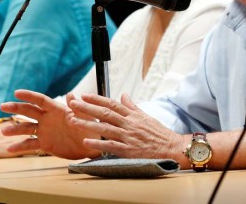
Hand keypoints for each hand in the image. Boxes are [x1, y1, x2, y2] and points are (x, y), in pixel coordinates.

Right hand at [0, 90, 98, 159]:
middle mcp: (48, 118)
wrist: (92, 146)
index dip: (29, 96)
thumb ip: (77, 108)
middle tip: (2, 106)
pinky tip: (9, 150)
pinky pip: (30, 145)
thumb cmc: (91, 129)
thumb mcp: (86, 118)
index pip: (40, 100)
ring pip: (26, 128)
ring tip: (3, 131)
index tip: (16, 92)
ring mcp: (45, 131)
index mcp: (57, 109)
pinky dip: (20, 147)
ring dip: (15, 129)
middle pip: (29, 111)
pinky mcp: (45, 144)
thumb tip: (71, 95)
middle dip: (16, 108)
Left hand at [67, 93, 183, 159]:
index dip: (97, 99)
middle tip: (73, 104)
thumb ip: (132, 106)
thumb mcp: (146, 116)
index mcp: (132, 115)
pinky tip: (86, 141)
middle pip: (104, 113)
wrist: (172, 148)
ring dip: (87, 124)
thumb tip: (123, 95)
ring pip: (104, 128)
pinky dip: (98, 143)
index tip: (84, 95)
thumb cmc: (159, 133)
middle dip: (87, 108)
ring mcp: (128, 137)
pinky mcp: (129, 150)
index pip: (112, 104)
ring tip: (73, 121)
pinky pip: (111, 146)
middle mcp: (128, 124)